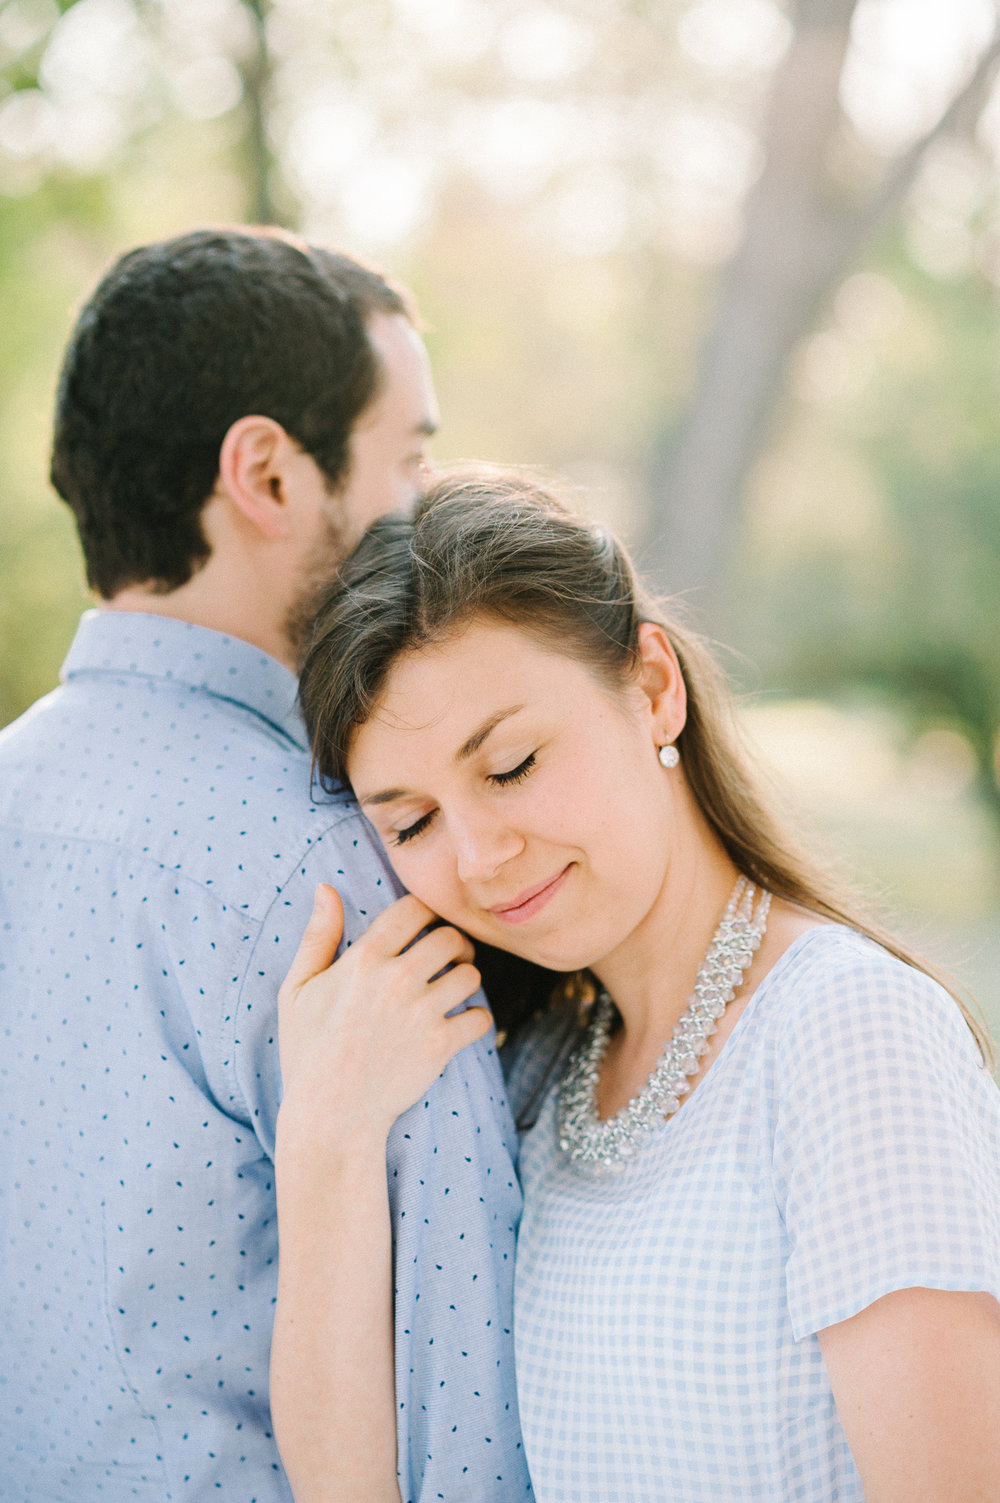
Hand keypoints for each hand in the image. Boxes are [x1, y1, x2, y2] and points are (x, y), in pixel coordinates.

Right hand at [277, 885, 490, 1148]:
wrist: (329, 1116)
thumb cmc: (308, 1052)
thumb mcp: (297, 990)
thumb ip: (317, 936)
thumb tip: (325, 889)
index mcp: (363, 958)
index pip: (414, 908)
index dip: (427, 914)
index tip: (427, 928)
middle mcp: (395, 978)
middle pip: (450, 937)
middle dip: (454, 944)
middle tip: (451, 958)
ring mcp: (420, 1011)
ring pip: (470, 974)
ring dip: (466, 980)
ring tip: (453, 991)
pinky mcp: (440, 1044)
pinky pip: (480, 1017)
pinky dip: (476, 1020)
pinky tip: (461, 1025)